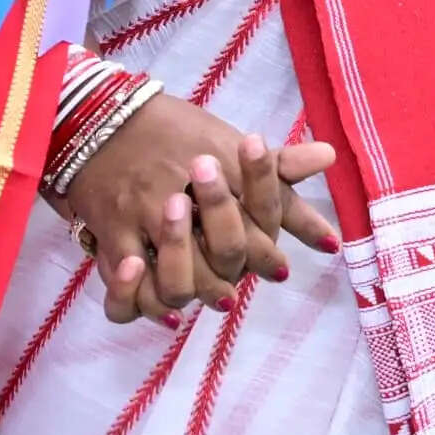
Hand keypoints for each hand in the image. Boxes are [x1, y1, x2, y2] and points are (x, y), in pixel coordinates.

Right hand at [55, 96, 341, 326]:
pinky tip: (166, 314)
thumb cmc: (176, 133)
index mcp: (221, 168)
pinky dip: (141, 300)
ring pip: (177, 275)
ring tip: (218, 299)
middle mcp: (185, 194)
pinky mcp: (110, 231)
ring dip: (201, 290)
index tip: (282, 270)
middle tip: (241, 287)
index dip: (272, 251)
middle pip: (226, 246)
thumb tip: (331, 158)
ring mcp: (144, 216)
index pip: (261, 213)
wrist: (104, 119)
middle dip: (241, 269)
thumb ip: (277, 164)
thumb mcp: (227, 141)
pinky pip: (123, 282)